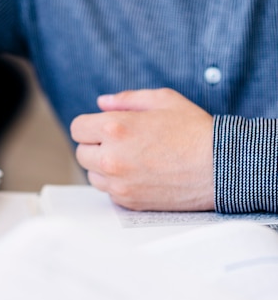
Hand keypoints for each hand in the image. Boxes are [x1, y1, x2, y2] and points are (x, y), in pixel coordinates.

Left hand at [70, 88, 213, 210]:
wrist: (221, 167)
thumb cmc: (195, 131)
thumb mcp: (163, 100)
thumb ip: (126, 99)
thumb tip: (101, 103)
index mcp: (115, 128)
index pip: (77, 128)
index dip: (90, 125)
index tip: (102, 127)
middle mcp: (111, 157)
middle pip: (81, 152)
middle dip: (96, 145)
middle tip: (120, 142)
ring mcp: (118, 182)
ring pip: (92, 174)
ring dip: (103, 166)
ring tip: (131, 158)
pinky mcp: (128, 200)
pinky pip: (108, 191)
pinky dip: (117, 183)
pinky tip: (138, 173)